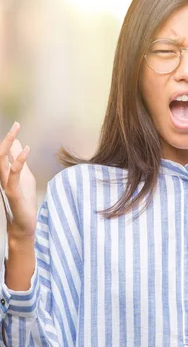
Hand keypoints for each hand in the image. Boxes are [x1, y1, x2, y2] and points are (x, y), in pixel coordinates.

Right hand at [0, 122, 36, 240]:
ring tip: (16, 132)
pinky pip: (13, 174)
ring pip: (1, 162)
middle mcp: (1, 176)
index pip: (3, 153)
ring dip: (8, 146)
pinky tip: (26, 150)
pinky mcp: (12, 192)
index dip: (9, 139)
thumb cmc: (24, 198)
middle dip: (7, 138)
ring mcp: (5, 184)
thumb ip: (20, 161)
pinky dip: (18, 161)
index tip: (17, 125)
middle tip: (16, 124)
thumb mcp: (25, 175)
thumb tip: (19, 144)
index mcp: (4, 172)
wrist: (24, 222)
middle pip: (0, 154)